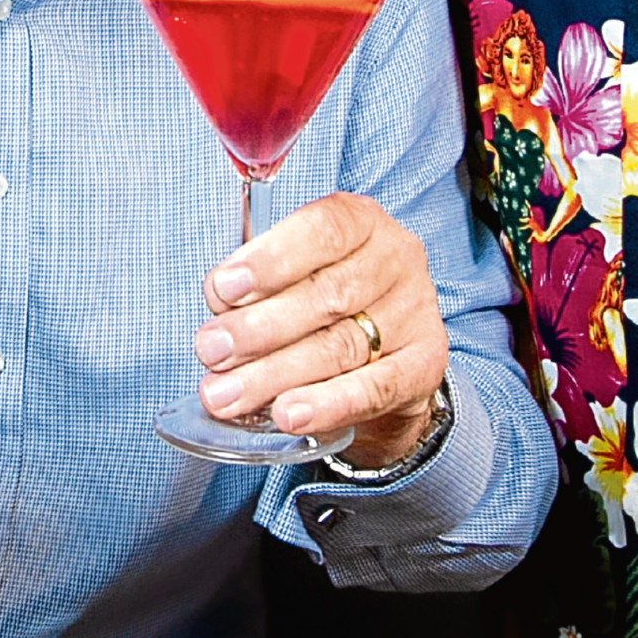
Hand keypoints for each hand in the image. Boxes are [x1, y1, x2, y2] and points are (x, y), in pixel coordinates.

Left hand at [191, 192, 448, 467]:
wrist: (386, 357)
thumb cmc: (321, 303)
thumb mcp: (292, 275)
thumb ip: (255, 284)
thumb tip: (221, 305)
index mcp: (362, 222)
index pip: (322, 230)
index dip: (270, 260)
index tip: (223, 289)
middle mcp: (396, 259)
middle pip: (326, 295)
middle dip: (258, 327)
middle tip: (210, 350)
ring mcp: (416, 312)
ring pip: (341, 346)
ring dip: (275, 374)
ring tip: (226, 394)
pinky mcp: (426, 365)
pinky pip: (375, 389)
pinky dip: (327, 404)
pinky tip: (287, 415)